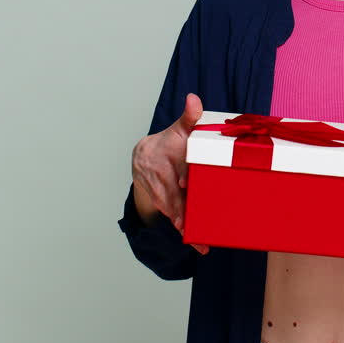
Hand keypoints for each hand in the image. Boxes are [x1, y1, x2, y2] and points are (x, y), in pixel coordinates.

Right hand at [131, 93, 208, 254]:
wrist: (145, 157)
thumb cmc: (170, 144)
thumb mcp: (179, 129)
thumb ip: (189, 117)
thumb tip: (194, 99)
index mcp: (162, 155)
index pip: (171, 165)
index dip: (178, 173)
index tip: (183, 182)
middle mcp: (157, 174)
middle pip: (170, 193)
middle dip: (181, 208)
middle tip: (192, 222)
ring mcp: (158, 191)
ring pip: (170, 208)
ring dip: (183, 224)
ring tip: (198, 240)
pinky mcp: (161, 203)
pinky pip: (172, 217)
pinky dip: (183, 230)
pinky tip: (196, 243)